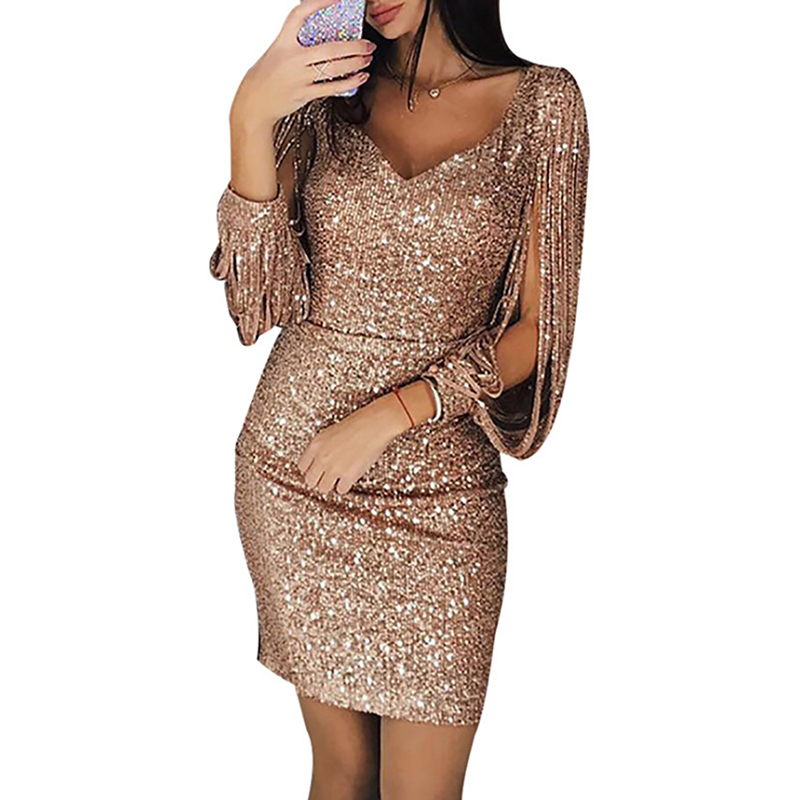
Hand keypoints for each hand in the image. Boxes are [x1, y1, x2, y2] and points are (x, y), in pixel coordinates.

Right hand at [230, 0, 376, 131]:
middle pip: (330, 48)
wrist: (254, 102)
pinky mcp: (304, 94)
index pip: (300, 14)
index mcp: (283, 41)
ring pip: (335, 68)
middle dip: (355, 46)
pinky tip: (361, 77)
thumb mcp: (278, 52)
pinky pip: (332, 88)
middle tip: (368, 44)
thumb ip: (297, 44)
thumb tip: (324, 39)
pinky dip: (350, 83)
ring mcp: (299, 77)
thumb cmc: (269, 75)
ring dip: (356, 64)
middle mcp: (292, 58)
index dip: (319, 3)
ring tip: (367, 59)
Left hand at [297, 393, 410, 495]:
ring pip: (324, 488)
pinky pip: (340, 490)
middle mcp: (322, 458)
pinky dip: (345, 486)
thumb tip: (318, 462)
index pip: (302, 467)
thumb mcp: (330, 433)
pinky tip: (350, 477)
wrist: (374, 425)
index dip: (310, 470)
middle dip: (318, 480)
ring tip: (339, 477)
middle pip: (310, 481)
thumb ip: (321, 448)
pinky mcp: (348, 476)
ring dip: (331, 484)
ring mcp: (334, 468)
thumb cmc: (356, 424)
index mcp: (316, 445)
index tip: (317, 470)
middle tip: (327, 477)